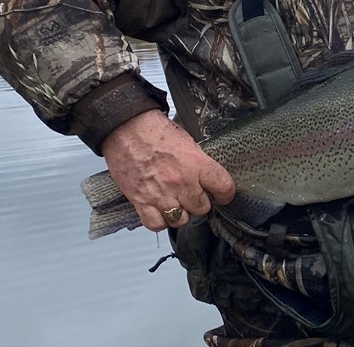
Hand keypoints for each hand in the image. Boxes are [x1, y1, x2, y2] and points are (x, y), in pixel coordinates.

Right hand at [101, 109, 234, 231]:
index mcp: (196, 164)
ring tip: (176, 202)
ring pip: (181, 220)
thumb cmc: (155, 130)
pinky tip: (160, 210)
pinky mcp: (141, 201)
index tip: (223, 194)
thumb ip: (199, 162)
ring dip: (181, 213)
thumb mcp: (187, 142)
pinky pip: (156, 225)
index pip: (224, 187)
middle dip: (199, 202)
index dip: (226, 193)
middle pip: (202, 208)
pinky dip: (159, 221)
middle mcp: (181, 182)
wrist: (127, 128)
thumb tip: (206, 177)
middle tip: (193, 194)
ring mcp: (162, 194)